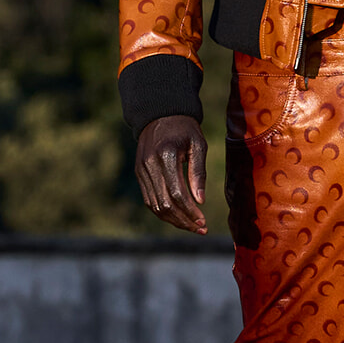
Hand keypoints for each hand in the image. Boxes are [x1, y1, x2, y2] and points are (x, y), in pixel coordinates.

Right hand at [135, 114, 208, 233]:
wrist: (160, 113)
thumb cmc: (184, 129)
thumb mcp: (198, 145)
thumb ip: (198, 172)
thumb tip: (200, 201)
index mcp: (166, 156)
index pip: (177, 194)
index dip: (190, 212)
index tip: (204, 221)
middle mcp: (149, 165)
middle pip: (165, 204)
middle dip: (184, 220)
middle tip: (201, 229)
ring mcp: (141, 170)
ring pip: (155, 205)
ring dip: (173, 220)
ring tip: (192, 226)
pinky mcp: (139, 174)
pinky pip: (149, 199)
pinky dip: (163, 212)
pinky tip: (178, 217)